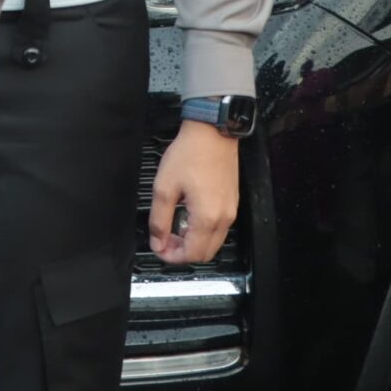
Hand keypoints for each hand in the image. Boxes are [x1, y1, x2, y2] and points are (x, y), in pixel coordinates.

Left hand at [149, 120, 240, 265]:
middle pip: (205, 253)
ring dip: (193, 243)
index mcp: (207, 217)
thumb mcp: (164, 187)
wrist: (212, 134)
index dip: (172, 257)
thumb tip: (158, 241)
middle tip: (164, 241)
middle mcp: (224, 218)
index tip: (158, 249)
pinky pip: (219, 229)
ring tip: (172, 229)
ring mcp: (231, 211)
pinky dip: (202, 232)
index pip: (192, 254)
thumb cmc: (190, 155)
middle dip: (183, 253)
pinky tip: (186, 218)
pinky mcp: (232, 203)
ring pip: (213, 243)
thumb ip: (159, 219)